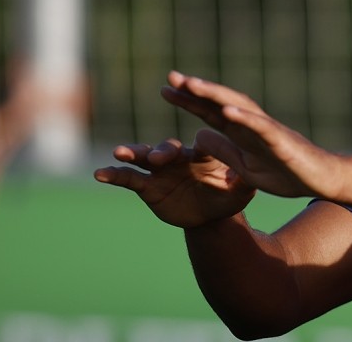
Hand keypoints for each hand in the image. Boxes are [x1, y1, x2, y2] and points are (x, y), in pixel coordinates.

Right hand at [94, 138, 255, 228]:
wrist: (209, 213)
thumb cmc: (228, 195)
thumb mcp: (241, 191)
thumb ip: (243, 181)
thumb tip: (251, 174)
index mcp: (204, 154)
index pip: (201, 143)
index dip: (200, 139)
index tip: (198, 140)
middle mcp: (180, 156)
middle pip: (168, 148)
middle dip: (162, 151)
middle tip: (157, 157)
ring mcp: (161, 169)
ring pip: (144, 157)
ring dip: (133, 153)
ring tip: (119, 151)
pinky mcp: (148, 185)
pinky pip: (129, 178)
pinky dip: (115, 174)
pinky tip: (100, 173)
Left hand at [162, 71, 345, 200]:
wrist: (320, 179)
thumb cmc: (285, 171)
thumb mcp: (244, 167)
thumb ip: (223, 150)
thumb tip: (197, 136)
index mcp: (240, 132)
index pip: (209, 112)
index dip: (188, 101)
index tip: (165, 89)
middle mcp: (250, 124)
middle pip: (219, 102)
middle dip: (195, 90)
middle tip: (171, 76)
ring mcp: (266, 129)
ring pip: (237, 106)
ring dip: (215, 95)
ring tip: (193, 85)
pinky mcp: (280, 140)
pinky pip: (260, 126)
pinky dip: (244, 117)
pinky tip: (227, 111)